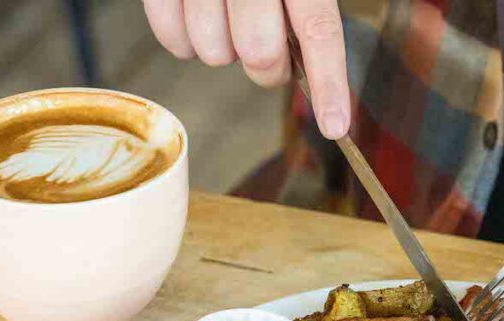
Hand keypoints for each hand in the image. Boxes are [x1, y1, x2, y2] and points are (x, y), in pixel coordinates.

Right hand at [142, 0, 349, 138]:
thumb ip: (308, 6)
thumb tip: (315, 61)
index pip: (318, 29)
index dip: (329, 82)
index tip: (335, 125)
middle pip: (260, 52)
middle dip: (266, 67)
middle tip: (268, 51)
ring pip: (213, 50)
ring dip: (222, 51)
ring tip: (227, 18)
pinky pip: (169, 36)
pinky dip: (182, 42)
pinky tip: (195, 18)